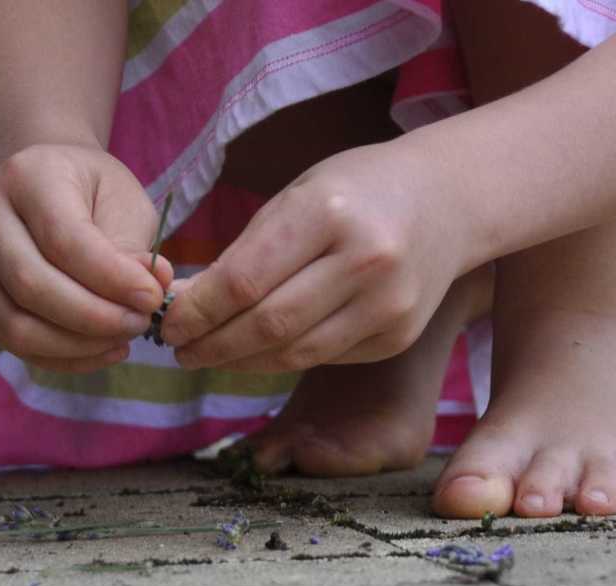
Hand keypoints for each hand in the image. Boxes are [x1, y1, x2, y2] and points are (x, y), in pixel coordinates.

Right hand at [0, 144, 175, 371]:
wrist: (48, 186)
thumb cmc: (93, 192)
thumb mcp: (123, 200)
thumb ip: (133, 246)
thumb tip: (150, 292)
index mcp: (26, 178)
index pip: (63, 240)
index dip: (111, 279)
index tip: (152, 298)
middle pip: (31, 286)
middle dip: (95, 317)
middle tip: (140, 322)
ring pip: (15, 325)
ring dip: (78, 345)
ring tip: (123, 338)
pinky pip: (14, 344)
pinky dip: (64, 358)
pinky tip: (104, 350)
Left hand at [160, 140, 472, 373]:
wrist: (448, 202)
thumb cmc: (356, 192)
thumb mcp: (298, 197)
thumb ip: (245, 251)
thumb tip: (185, 304)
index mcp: (328, 212)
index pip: (245, 281)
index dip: (198, 312)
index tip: (167, 323)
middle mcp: (365, 260)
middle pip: (268, 326)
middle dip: (212, 344)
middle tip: (180, 351)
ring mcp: (389, 304)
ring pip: (295, 354)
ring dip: (241, 362)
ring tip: (209, 356)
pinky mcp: (398, 335)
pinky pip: (325, 357)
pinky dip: (283, 358)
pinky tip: (258, 351)